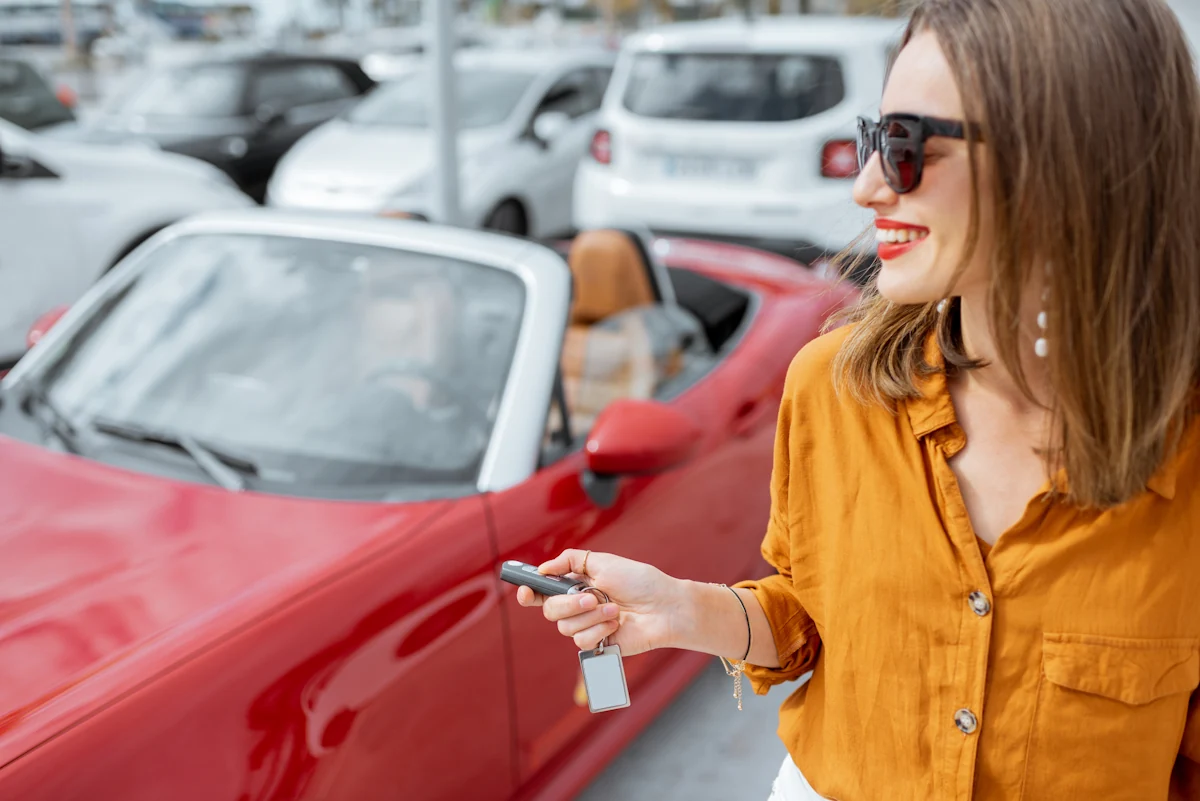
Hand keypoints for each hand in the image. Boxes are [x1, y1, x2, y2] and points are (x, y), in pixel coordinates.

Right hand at [515, 550, 684, 655]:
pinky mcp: (598, 644)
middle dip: (570, 604)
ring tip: (615, 610)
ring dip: (592, 617)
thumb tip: (543, 568)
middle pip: (550, 611)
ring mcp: (587, 626)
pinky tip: (617, 624)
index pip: (543, 592)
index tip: (525, 591)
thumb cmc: (639, 581)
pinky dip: (600, 630)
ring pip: (565, 628)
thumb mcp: (604, 562)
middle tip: (592, 597)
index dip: (529, 593)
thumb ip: (570, 561)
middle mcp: (578, 607)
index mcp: (576, 585)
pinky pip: (582, 641)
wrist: (664, 607)